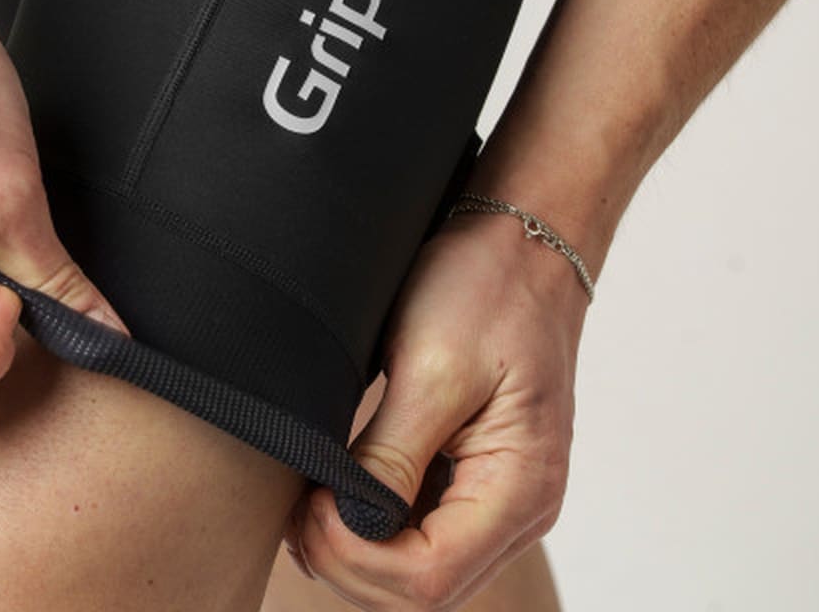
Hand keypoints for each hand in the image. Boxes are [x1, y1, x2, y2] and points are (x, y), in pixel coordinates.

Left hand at [284, 207, 587, 609]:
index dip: (355, 557)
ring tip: (309, 501)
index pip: (429, 576)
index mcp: (520, 486)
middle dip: (350, 562)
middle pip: (425, 587)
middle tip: (297, 507)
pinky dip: (376, 525)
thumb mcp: (432, 368)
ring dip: (358, 550)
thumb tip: (348, 523)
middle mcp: (519, 506)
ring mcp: (499, 494)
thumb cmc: (487, 289)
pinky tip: (339, 491)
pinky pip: (424, 528)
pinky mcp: (476, 473)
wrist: (521, 241)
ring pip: (420, 568)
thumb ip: (392, 456)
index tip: (309, 506)